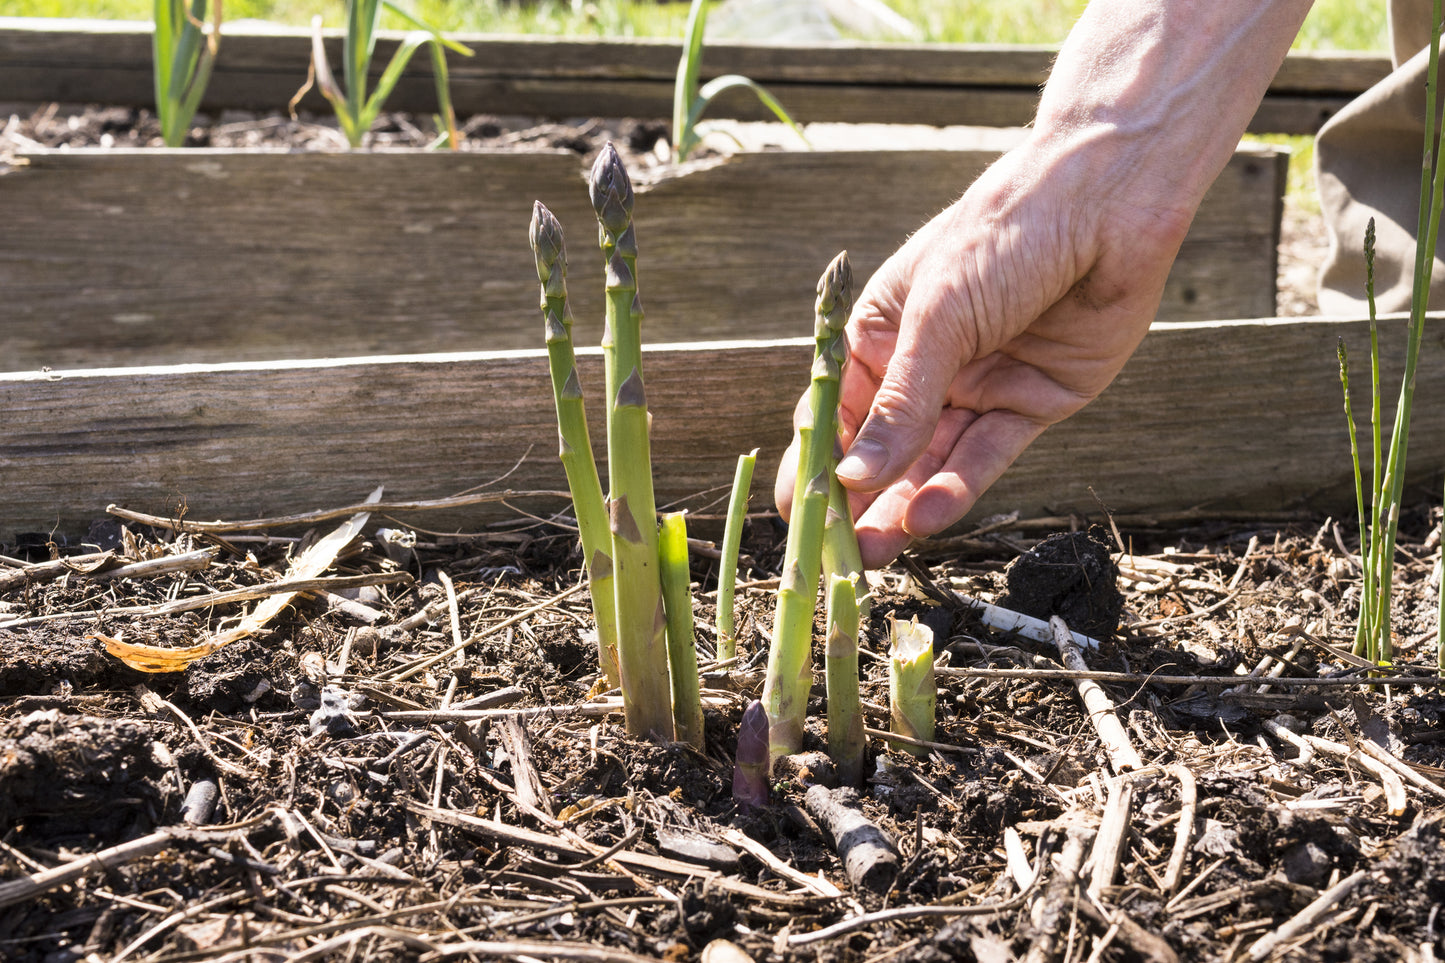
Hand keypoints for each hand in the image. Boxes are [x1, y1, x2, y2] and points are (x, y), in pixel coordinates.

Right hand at [775, 134, 1192, 565]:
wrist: (1108, 201)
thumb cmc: (1004, 233)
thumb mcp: (938, 317)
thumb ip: (900, 404)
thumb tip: (850, 476)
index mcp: (881, 335)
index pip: (836, 415)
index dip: (816, 466)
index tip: (797, 519)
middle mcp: (927, 367)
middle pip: (884, 451)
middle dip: (859, 503)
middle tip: (836, 558)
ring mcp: (979, 388)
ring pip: (931, 464)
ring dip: (902, 507)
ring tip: (873, 553)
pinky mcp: (1032, 404)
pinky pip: (987, 456)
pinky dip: (957, 487)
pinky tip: (927, 515)